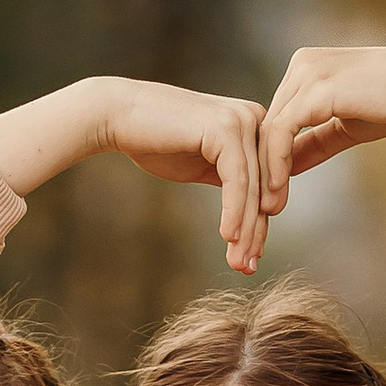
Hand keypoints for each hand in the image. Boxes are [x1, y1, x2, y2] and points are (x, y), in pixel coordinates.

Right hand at [0, 78, 271, 272]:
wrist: (119, 116)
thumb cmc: (159, 142)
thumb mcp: (206, 165)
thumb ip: (235, 181)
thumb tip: (261, 217)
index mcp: (254, 124)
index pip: (266, 182)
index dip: (260, 225)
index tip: (250, 261)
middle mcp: (254, 117)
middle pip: (264, 187)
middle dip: (255, 233)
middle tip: (247, 269)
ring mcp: (241, 120)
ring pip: (253, 188)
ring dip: (246, 230)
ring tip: (238, 263)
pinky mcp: (225, 128)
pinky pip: (237, 180)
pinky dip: (234, 211)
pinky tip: (228, 238)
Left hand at [258, 46, 385, 212]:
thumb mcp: (344, 126)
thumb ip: (313, 143)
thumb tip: (285, 168)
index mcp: (305, 69)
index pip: (275, 118)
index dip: (268, 160)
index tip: (267, 197)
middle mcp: (299, 65)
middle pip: (267, 125)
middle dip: (260, 171)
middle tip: (257, 212)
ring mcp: (305, 74)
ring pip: (269, 132)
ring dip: (264, 176)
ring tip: (265, 212)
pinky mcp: (314, 91)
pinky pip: (281, 134)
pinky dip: (275, 167)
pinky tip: (277, 196)